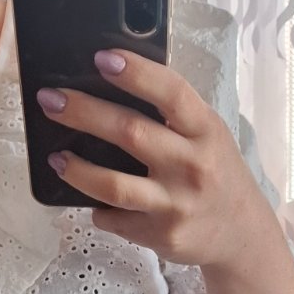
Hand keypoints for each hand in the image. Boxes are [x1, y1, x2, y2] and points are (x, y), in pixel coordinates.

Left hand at [35, 49, 263, 268]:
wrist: (242, 236)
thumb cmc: (216, 175)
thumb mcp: (209, 137)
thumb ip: (174, 117)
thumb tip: (113, 93)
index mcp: (205, 130)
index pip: (171, 92)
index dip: (136, 73)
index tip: (102, 57)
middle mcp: (192, 166)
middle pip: (130, 132)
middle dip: (84, 112)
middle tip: (51, 100)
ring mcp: (176, 204)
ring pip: (114, 186)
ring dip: (77, 170)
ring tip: (56, 158)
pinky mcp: (161, 236)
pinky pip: (116, 219)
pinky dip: (99, 210)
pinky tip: (95, 203)